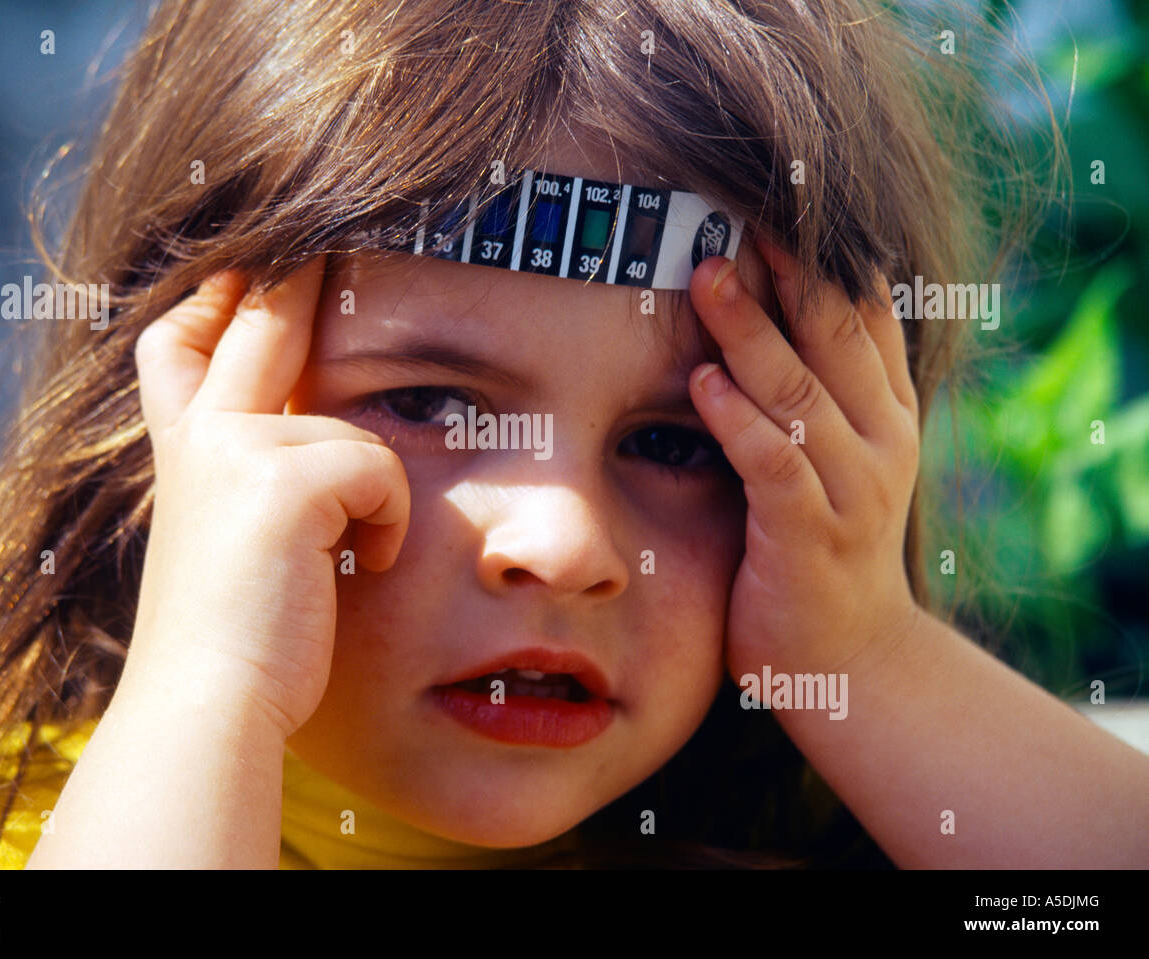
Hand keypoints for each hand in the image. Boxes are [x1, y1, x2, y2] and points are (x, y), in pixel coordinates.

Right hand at [127, 257, 410, 737]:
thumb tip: (316, 448)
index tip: (243, 266)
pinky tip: (362, 568)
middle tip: (325, 232)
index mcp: (185, 453)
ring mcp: (235, 447)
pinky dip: (387, 524)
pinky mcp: (281, 478)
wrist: (207, 706)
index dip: (214, 299)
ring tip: (350, 561)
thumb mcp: (231, 548)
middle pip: (256, 318)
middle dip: (293, 270)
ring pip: (351, 426)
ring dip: (372, 494)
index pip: (184, 345)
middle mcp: (200, 435)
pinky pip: (379, 472)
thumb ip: (256, 487)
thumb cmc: (236, 645)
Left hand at [687, 238, 922, 679]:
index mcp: (886, 409)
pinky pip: (775, 462)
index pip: (863, 312)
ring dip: (750, 329)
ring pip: (802, 390)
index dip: (821, 253)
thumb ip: (804, 391)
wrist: (848, 656)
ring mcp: (853, 487)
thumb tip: (744, 308)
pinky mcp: (811, 533)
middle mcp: (882, 437)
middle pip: (834, 334)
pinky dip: (739, 419)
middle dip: (784, 271)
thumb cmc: (818, 543)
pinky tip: (702, 383)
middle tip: (730, 215)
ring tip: (704, 275)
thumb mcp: (829, 457)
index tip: (770, 197)